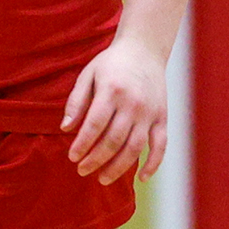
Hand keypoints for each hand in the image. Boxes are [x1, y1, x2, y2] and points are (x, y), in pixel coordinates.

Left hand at [64, 37, 166, 183]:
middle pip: (113, 140)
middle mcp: (133, 103)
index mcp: (112, 91)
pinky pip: (161, 145)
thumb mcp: (88, 75)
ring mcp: (150, 112)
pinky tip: (141, 177)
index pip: (95, 125)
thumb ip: (76, 101)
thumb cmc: (112, 64)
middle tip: (82, 170)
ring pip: (135, 148)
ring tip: (102, 178)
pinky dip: (153, 163)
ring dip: (118, 167)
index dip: (82, 144)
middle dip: (96, 160)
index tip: (72, 157)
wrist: (145, 50)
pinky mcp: (162, 118)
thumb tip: (66, 129)